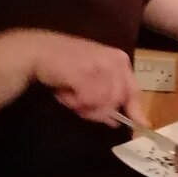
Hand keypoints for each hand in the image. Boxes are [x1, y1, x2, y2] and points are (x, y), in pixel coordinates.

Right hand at [23, 31, 145, 125]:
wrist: (36, 51)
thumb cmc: (64, 65)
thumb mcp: (93, 76)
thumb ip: (108, 95)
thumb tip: (117, 122)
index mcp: (119, 59)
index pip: (134, 91)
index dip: (135, 111)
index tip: (142, 125)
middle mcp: (114, 60)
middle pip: (117, 102)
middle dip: (98, 111)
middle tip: (79, 106)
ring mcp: (101, 66)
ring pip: (103, 105)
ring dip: (84, 107)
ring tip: (69, 94)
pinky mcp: (86, 73)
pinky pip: (88, 102)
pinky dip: (74, 103)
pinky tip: (64, 92)